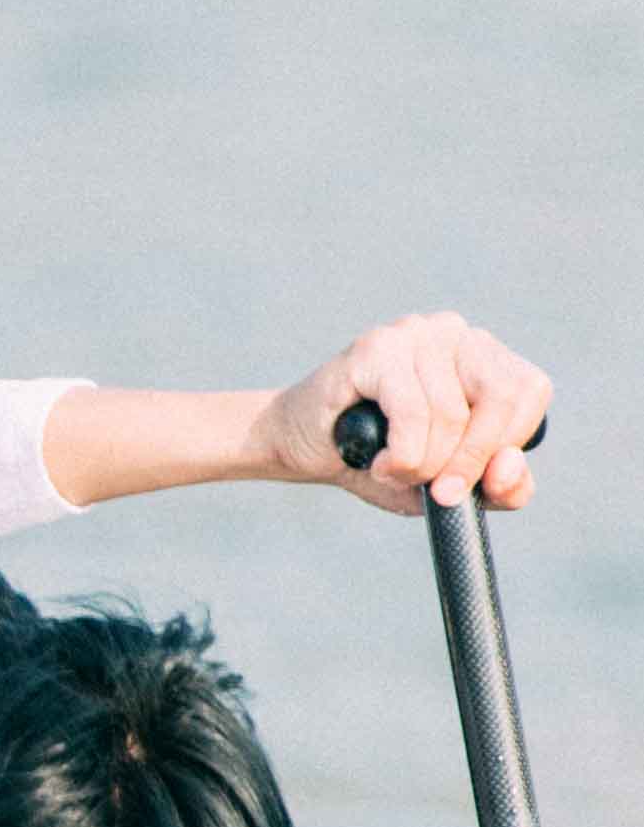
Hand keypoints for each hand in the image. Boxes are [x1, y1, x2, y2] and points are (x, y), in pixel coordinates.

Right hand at [286, 313, 551, 512]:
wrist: (296, 446)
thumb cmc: (376, 460)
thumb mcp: (447, 484)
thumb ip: (497, 486)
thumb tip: (507, 469)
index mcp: (483, 357)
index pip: (530, 391)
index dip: (509, 443)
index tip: (479, 486)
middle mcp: (455, 334)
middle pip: (502, 396)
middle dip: (472, 458)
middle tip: (440, 493)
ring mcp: (415, 334)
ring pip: (451, 414)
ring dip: (423, 465)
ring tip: (391, 473)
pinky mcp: (376, 348)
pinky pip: (413, 413)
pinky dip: (402, 456)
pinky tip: (377, 465)